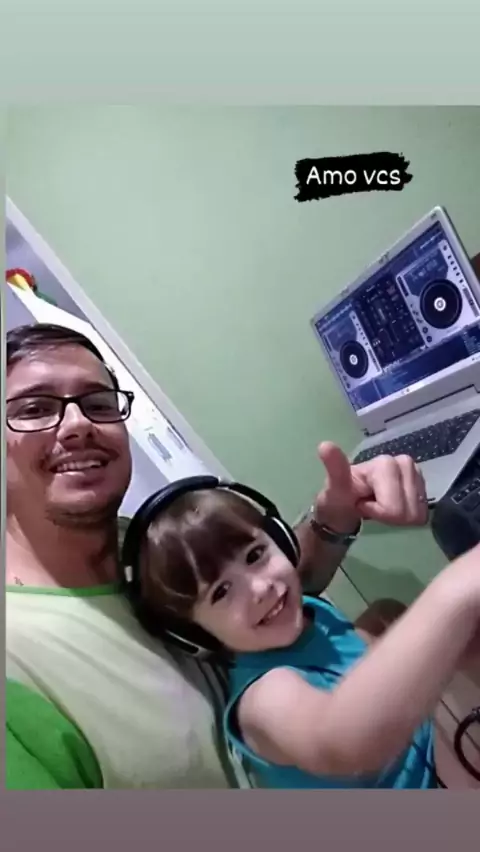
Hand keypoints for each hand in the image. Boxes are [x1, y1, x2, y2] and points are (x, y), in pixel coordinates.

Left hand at [314, 442, 428, 532]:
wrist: (343, 508)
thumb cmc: (339, 499)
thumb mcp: (333, 488)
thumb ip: (334, 469)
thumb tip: (325, 445)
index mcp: (385, 463)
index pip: (393, 508)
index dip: (377, 511)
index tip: (362, 502)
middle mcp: (404, 463)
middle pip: (408, 512)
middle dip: (387, 515)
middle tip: (369, 504)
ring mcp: (415, 474)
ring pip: (416, 514)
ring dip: (396, 516)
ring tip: (377, 504)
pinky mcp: (421, 486)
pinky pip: (421, 514)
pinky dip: (404, 515)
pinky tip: (389, 506)